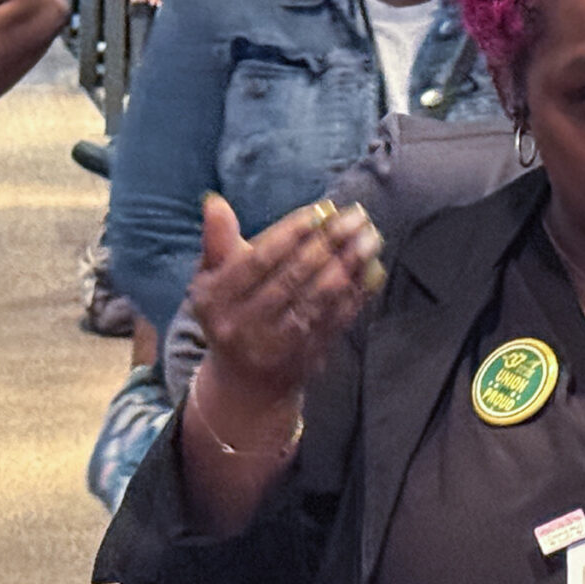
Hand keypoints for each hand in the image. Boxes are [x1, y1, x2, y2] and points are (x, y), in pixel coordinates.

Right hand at [189, 194, 383, 406]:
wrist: (245, 381)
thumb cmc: (230, 312)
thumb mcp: (211, 280)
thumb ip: (217, 241)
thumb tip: (215, 201)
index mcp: (215, 301)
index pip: (259, 261)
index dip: (291, 233)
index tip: (322, 210)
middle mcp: (243, 326)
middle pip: (292, 278)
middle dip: (328, 244)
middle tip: (355, 217)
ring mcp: (277, 346)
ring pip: (318, 299)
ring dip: (349, 266)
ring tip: (369, 237)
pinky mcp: (306, 357)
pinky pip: (336, 320)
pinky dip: (356, 294)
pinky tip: (373, 269)